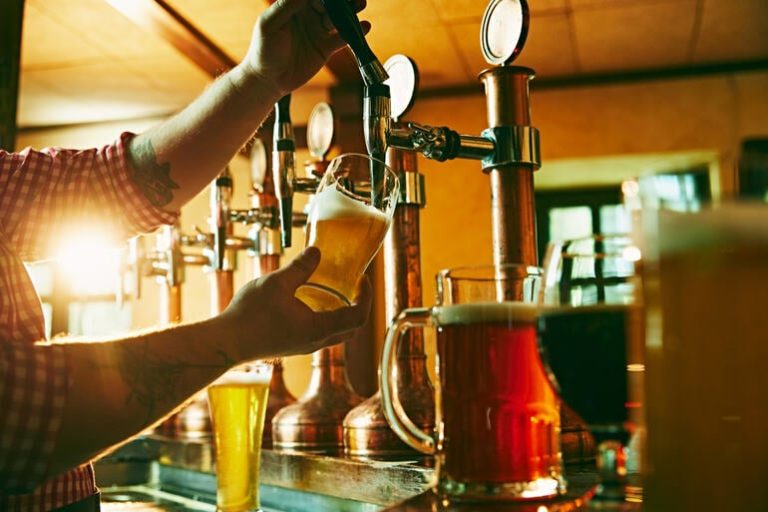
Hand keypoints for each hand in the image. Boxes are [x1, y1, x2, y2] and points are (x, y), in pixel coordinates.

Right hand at [218, 247, 371, 359]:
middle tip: (354, 285)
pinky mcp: (291, 346)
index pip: (358, 316)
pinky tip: (309, 301)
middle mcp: (315, 341)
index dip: (366, 297)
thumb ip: (300, 267)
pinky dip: (325, 318)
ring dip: (342, 314)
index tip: (362, 279)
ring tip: (333, 290)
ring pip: (336, 334)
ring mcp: (303, 346)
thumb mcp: (277, 282)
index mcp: (319, 328)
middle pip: (351, 329)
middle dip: (359, 306)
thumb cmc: (250, 315)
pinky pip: (319, 334)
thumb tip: (316, 251)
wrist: (225, 343)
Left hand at [243, 0, 369, 95]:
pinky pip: (342, 38)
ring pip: (337, 18)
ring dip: (350, 11)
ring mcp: (317, 31)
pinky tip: (364, 26)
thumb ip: (286, 6)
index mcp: (293, 6)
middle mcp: (307, 16)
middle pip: (329, 3)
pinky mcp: (325, 48)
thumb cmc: (263, 50)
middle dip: (341, 0)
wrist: (268, 80)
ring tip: (360, 4)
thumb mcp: (270, 24)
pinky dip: (354, 33)